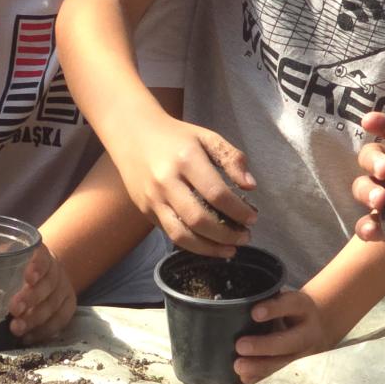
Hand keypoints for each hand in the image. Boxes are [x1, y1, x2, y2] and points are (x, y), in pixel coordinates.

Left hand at [8, 245, 75, 344]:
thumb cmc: (13, 265)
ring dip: (35, 319)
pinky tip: (28, 338)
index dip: (37, 266)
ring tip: (16, 330)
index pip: (42, 257)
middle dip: (32, 298)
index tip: (27, 277)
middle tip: (14, 310)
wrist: (44, 272)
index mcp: (39, 254)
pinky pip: (61, 321)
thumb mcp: (2, 255)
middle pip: (48, 284)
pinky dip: (45, 331)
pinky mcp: (68, 306)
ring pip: (54, 305)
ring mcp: (63, 289)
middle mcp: (55, 270)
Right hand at [112, 111, 254, 256]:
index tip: (252, 218)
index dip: (238, 211)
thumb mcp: (206, 137)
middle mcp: (166, 182)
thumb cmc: (175, 136)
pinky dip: (192, 245)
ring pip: (181, 235)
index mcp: (186, 159)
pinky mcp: (145, 210)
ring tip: (229, 249)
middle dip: (227, 235)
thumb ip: (231, 158)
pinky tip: (209, 245)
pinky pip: (170, 234)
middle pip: (199, 219)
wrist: (132, 133)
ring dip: (209, 248)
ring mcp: (152, 198)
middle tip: (245, 237)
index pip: (217, 194)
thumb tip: (250, 186)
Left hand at [232, 287, 334, 382]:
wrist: (316, 325)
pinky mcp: (295, 366)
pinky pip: (278, 374)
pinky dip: (260, 378)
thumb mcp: (284, 298)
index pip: (291, 304)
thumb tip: (232, 302)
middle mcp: (308, 331)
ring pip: (285, 362)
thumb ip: (264, 299)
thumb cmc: (288, 308)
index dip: (274, 309)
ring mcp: (303, 352)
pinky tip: (244, 378)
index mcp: (303, 307)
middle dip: (265, 345)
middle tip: (240, 346)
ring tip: (239, 366)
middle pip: (291, 341)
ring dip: (260, 366)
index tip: (255, 313)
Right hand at [348, 112, 384, 265]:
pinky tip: (373, 230)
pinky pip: (365, 224)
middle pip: (370, 155)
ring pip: (362, 186)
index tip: (369, 121)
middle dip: (373, 159)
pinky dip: (365, 226)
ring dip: (366, 190)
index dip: (378, 123)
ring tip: (380, 200)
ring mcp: (384, 196)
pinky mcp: (384, 225)